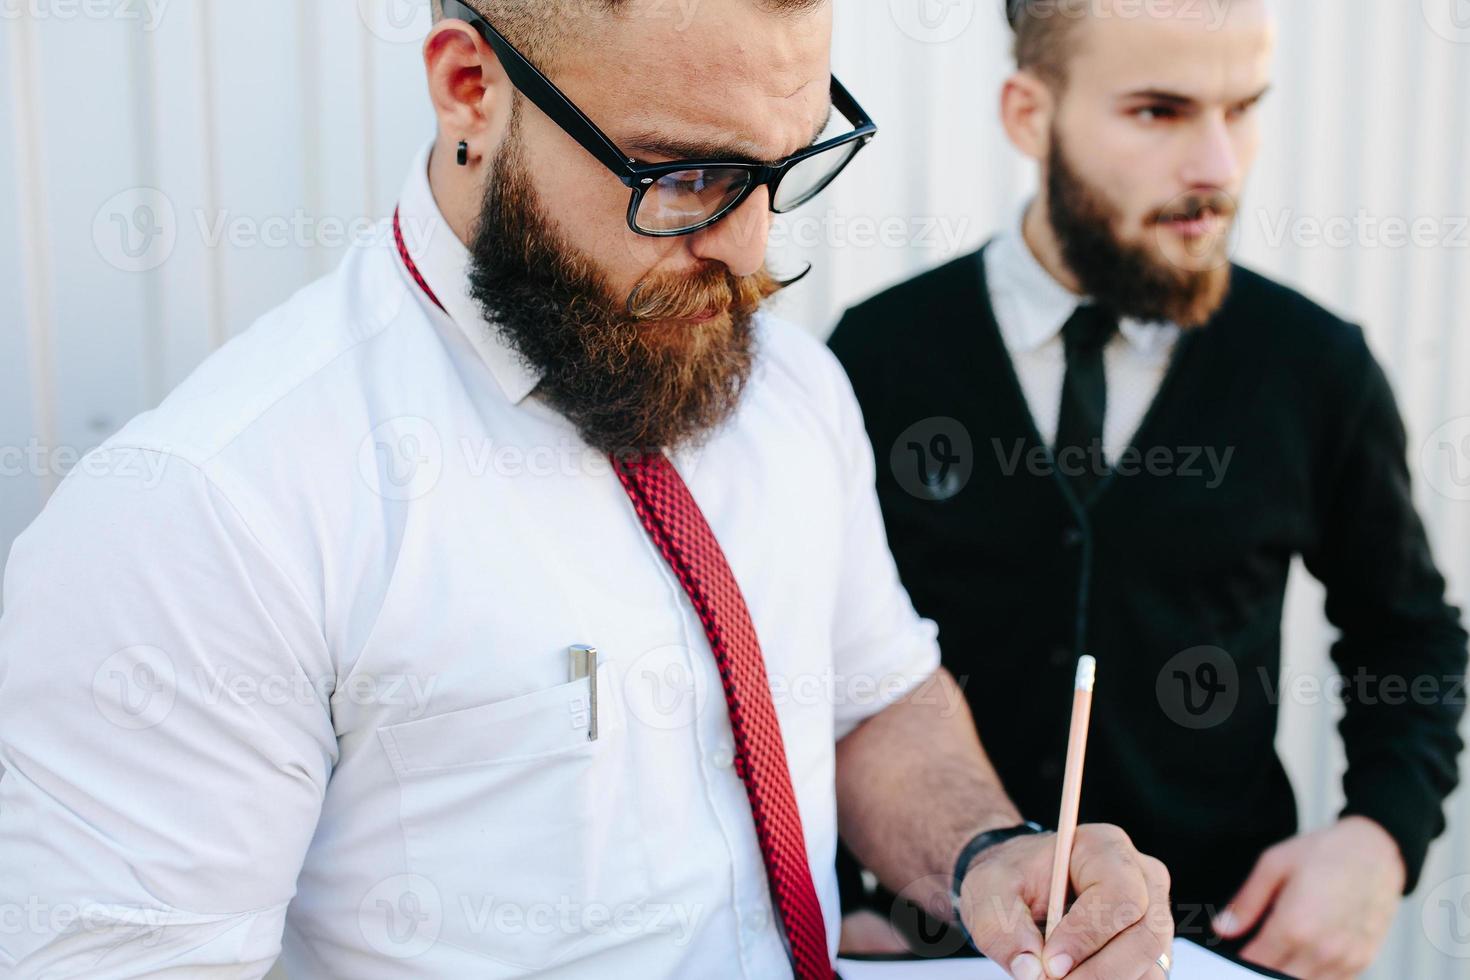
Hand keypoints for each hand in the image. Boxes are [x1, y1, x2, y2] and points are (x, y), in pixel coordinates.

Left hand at [957, 824, 1173, 979]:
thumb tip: (1030, 971)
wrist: (1019, 884)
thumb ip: (1002, 928)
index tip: (1050, 964)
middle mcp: (1142, 877)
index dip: (1088, 936)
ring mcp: (1153, 914)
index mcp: (1105, 848)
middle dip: (1101, 973)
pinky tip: (1076, 978)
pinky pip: (1146, 977)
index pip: (1119, 896)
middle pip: (1146, 936)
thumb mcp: (988, 891)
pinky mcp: (1150, 948)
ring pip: (1149, 965)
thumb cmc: (1010, 878)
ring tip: (1060, 979)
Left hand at [1215, 817, 1404, 978]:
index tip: (1232, 952)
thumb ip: (1246, 903)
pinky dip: (1313, 975)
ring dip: (1285, 974)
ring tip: (1277, 951)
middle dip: (1258, 970)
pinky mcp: (1362, 961)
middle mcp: (1321, 950)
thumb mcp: (1274, 865)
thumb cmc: (1324, 852)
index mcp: (1294, 926)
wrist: (1376, 850)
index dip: (1238, 961)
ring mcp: (1345, 959)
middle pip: (1277, 978)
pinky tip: (1303, 956)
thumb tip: (1222, 929)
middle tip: (1253, 951)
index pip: (1254, 963)